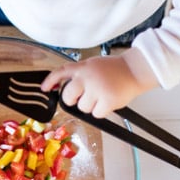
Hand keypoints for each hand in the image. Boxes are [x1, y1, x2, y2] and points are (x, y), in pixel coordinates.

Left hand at [40, 50, 157, 117]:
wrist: (135, 71)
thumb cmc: (114, 69)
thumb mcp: (93, 64)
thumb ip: (78, 74)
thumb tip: (61, 88)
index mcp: (83, 67)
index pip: (60, 72)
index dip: (50, 81)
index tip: (44, 88)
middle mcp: (87, 78)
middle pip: (68, 97)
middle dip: (73, 100)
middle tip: (84, 97)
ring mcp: (97, 90)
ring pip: (82, 108)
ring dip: (90, 106)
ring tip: (101, 96)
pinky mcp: (107, 101)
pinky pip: (95, 114)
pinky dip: (101, 111)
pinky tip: (107, 102)